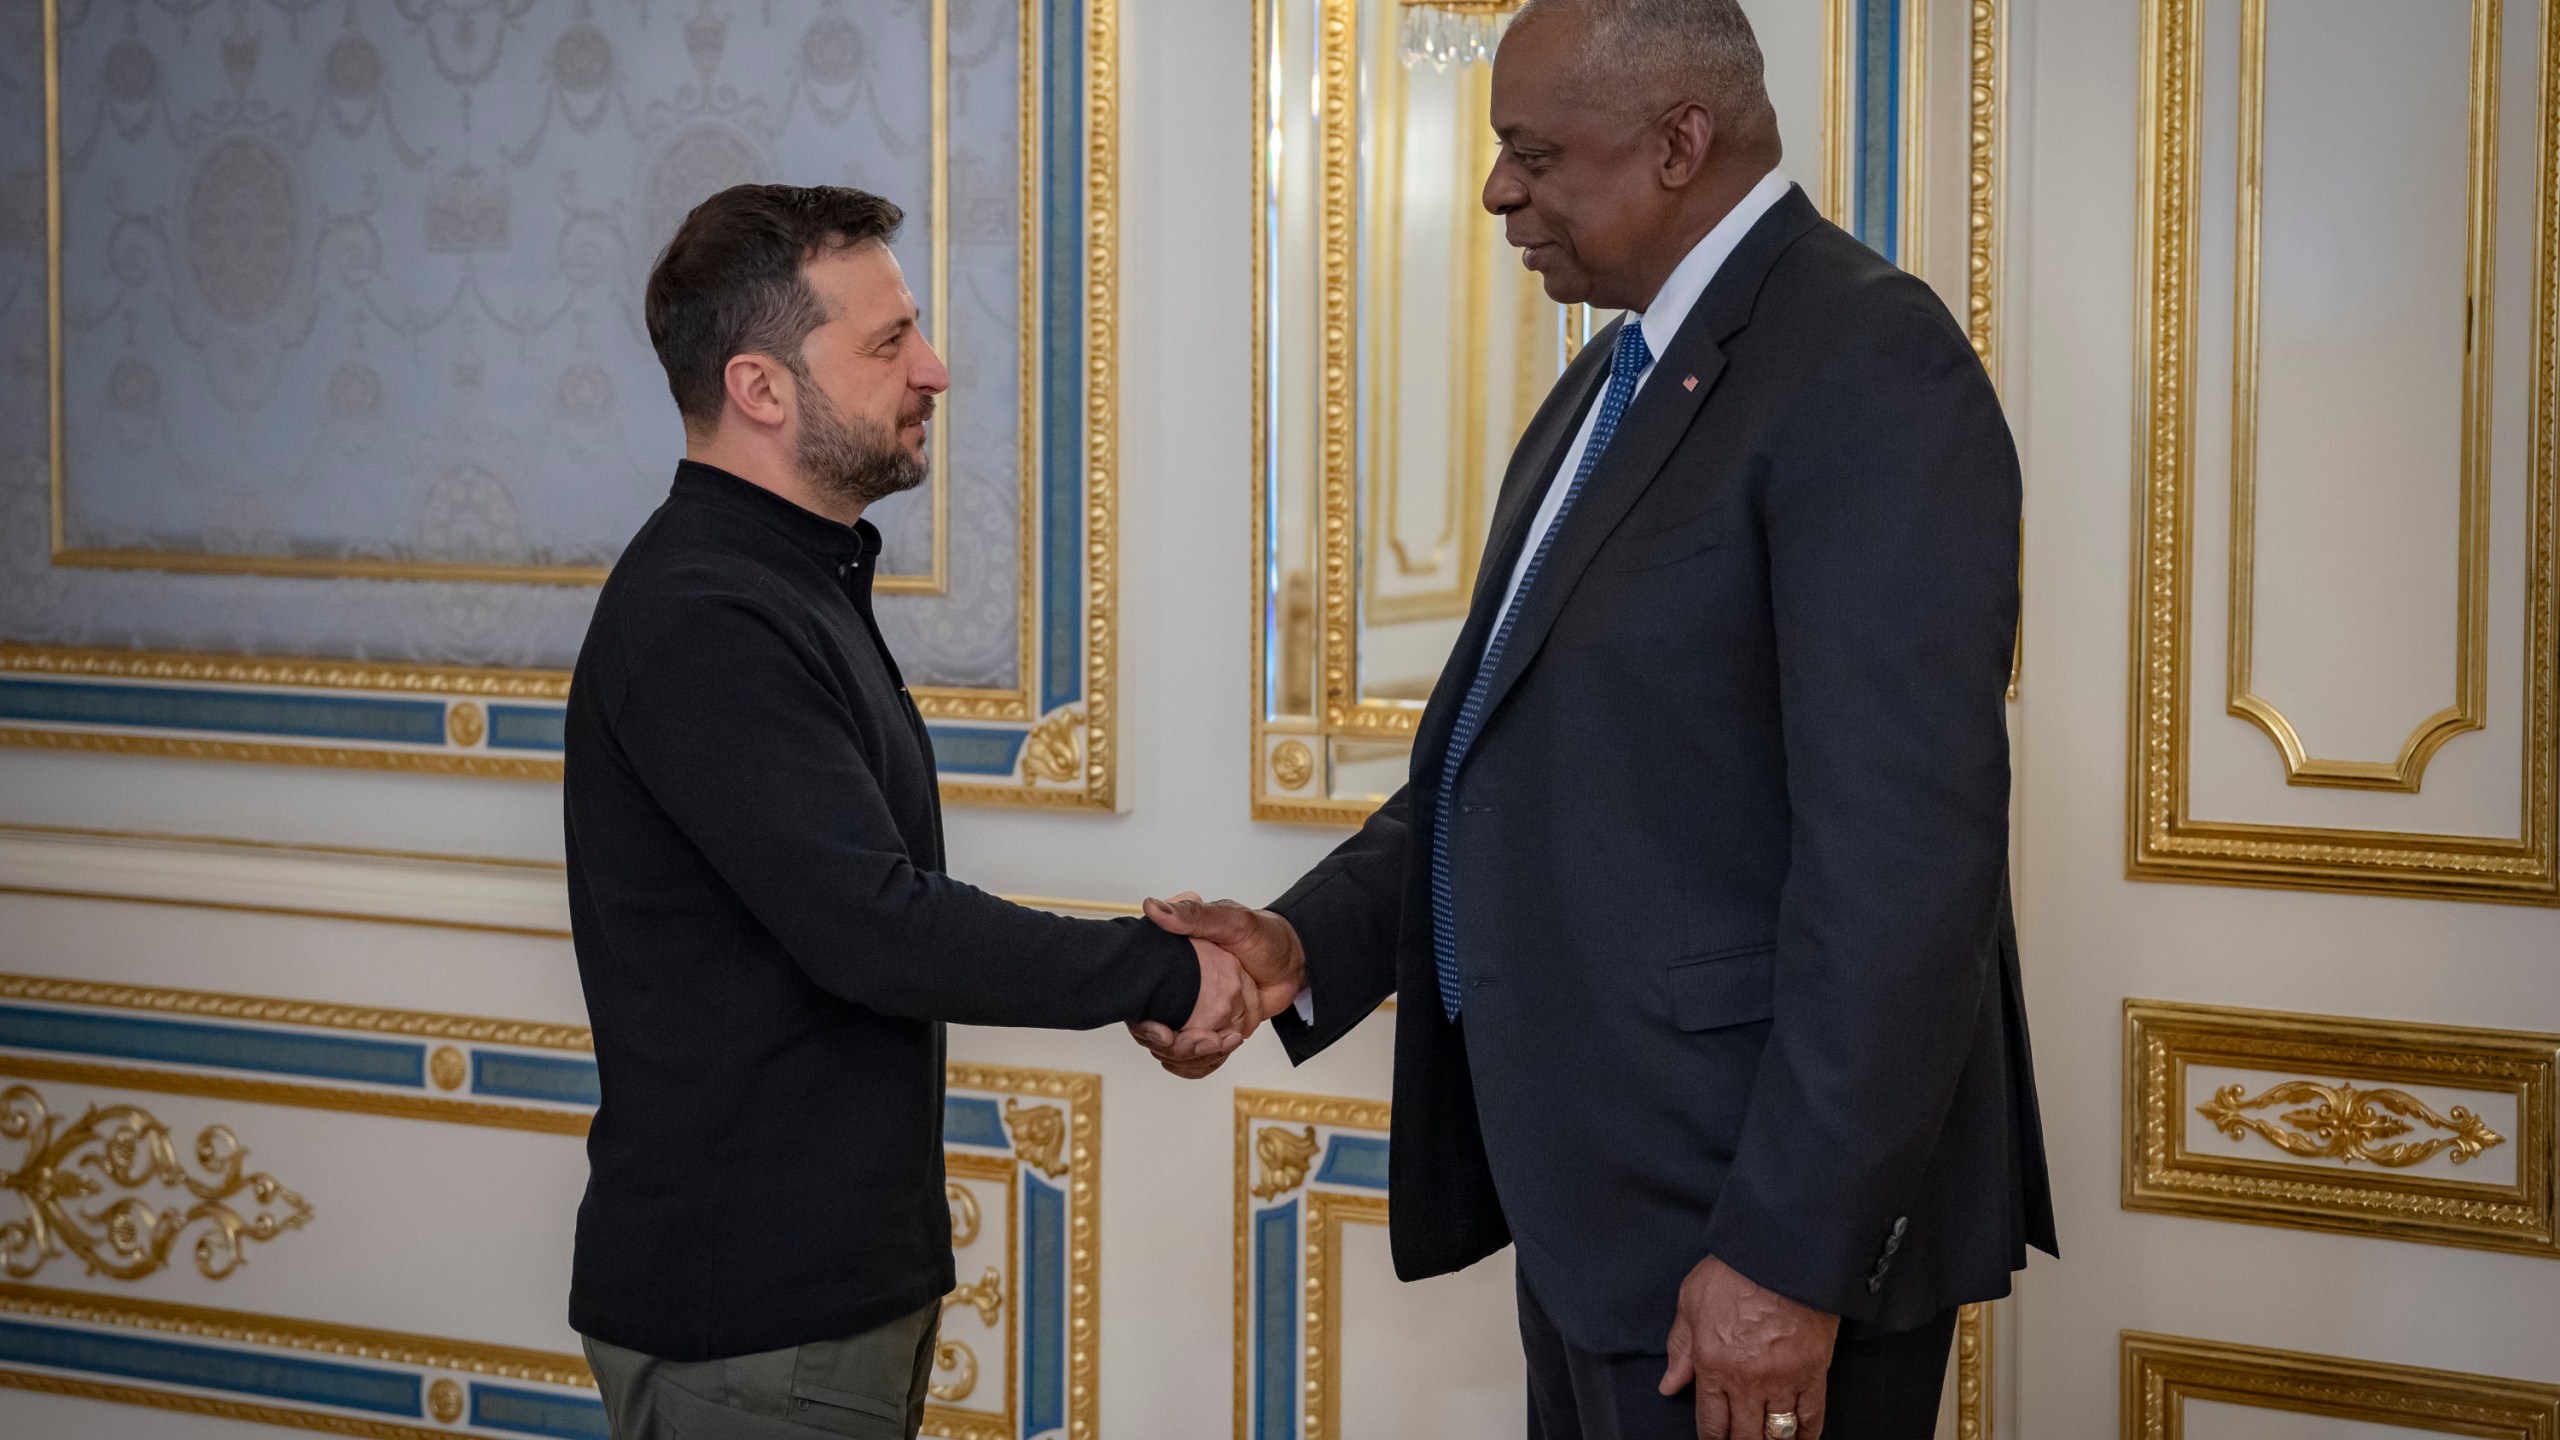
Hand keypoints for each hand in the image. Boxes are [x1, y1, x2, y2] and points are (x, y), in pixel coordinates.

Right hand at [1125, 894, 1306, 1077]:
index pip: (1140, 1003)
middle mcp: (1176, 992)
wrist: (1294, 961)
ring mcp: (1193, 1014)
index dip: (1146, 1026)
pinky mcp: (1210, 1029)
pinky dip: (1205, 1062)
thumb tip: (1152, 907)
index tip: (1164, 1034)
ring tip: (1225, 1042)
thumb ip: (1192, 915)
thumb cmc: (1263, 935)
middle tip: (1207, 1042)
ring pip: (1174, 1053)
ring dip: (1194, 1058)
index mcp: (1170, 965)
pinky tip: (1223, 1049)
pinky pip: (1195, 1059)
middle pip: (1155, 1037)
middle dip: (1177, 1048)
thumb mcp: (1230, 921)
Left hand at [1658, 1255, 1839, 1439]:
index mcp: (1713, 1366)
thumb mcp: (1691, 1302)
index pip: (1711, 1423)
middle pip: (1744, 1436)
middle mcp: (1746, 1381)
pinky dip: (1806, 1434)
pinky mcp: (1812, 1373)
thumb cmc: (1733, 1271)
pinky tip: (1800, 1439)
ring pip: (1776, 1433)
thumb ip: (1680, 1348)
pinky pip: (1811, 1417)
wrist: (1780, 1254)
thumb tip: (1669, 1385)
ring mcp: (1782, 1380)